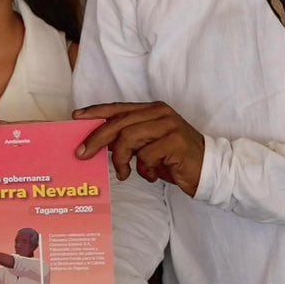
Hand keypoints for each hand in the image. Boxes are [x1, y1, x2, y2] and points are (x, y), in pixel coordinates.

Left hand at [74, 101, 206, 195]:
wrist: (209, 169)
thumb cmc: (174, 159)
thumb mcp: (148, 146)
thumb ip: (127, 139)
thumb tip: (98, 142)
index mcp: (152, 110)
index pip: (118, 108)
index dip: (96, 112)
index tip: (75, 118)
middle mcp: (160, 113)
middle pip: (119, 123)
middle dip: (97, 139)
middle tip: (83, 154)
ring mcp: (169, 126)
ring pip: (129, 138)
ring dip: (122, 160)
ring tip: (125, 174)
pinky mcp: (175, 143)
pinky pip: (146, 156)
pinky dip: (144, 170)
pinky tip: (152, 175)